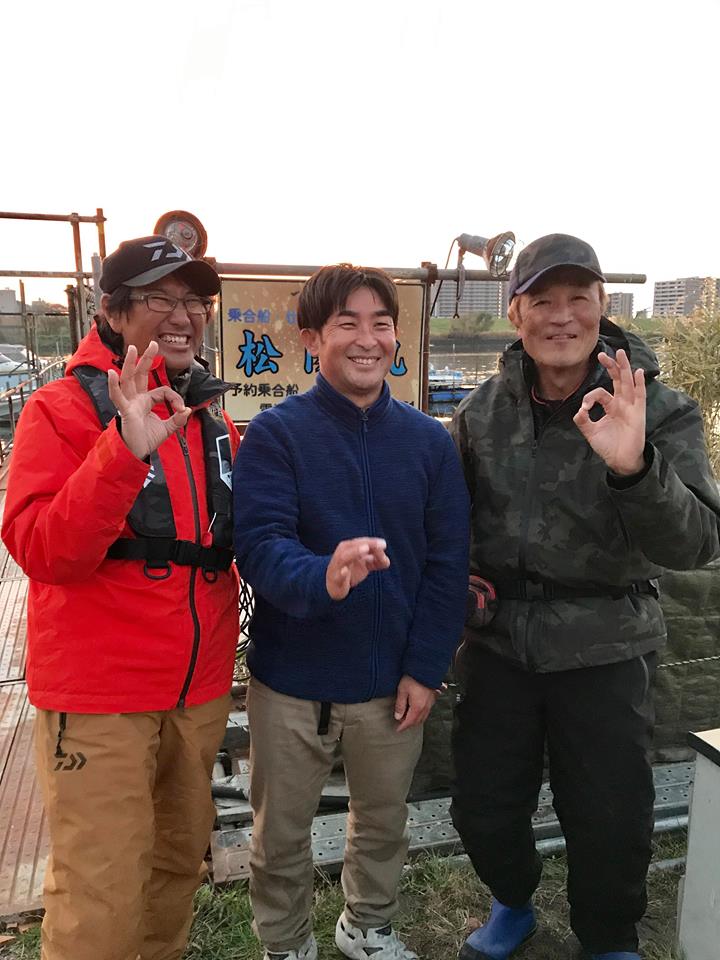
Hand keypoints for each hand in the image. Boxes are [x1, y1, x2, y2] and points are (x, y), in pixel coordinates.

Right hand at [107, 342, 190, 460]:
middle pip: (140, 375)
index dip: (175, 397)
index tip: (182, 409)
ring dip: (130, 364)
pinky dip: (113, 385)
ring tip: (133, 349)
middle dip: (146, 359)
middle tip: (153, 344)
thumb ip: (177, 419)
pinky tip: (111, 373)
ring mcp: (129, 404)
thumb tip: (188, 409)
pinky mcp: (124, 412)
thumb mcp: (167, 428)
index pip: (162, 390)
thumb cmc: (146, 441)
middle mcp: (136, 399)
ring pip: (128, 380)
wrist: (135, 455)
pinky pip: (117, 397)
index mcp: (145, 401)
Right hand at [325, 537, 389, 599]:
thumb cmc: (350, 571)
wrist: (332, 585)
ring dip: (355, 552)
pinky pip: (337, 576)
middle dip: (367, 544)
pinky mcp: (335, 579)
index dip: (372, 542)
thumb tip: (387, 561)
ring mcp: (337, 566)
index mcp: (348, 548)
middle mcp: (342, 554)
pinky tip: (345, 571)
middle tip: (381, 545)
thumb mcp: (364, 564)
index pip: (361, 542)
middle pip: (353, 546)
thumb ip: (377, 561)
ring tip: (366, 549)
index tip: (384, 545)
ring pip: (344, 557)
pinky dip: (341, 573)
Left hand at [394, 674, 437, 732]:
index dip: (403, 727)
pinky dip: (421, 714)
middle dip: (409, 724)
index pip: (409, 722)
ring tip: (408, 717)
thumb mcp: (402, 691)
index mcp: (417, 707)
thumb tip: (398, 716)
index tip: (398, 729)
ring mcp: (430, 703)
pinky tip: (417, 710)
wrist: (425, 668)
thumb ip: (400, 705)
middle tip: (402, 724)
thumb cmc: (413, 678)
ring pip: (423, 717)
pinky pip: (427, 711)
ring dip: (415, 720)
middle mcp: (425, 707)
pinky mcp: (432, 699)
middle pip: (417, 721)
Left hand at [573, 348, 645, 475]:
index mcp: (610, 406)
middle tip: (602, 354)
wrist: (620, 460)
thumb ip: (583, 420)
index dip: (590, 397)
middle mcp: (621, 403)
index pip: (600, 393)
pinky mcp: (639, 413)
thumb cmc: (608, 446)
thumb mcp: (591, 432)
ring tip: (621, 353)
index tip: (584, 407)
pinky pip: (640, 396)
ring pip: (628, 383)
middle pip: (617, 380)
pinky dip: (640, 384)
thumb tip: (579, 410)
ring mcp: (631, 407)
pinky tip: (638, 372)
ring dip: (624, 368)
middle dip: (611, 366)